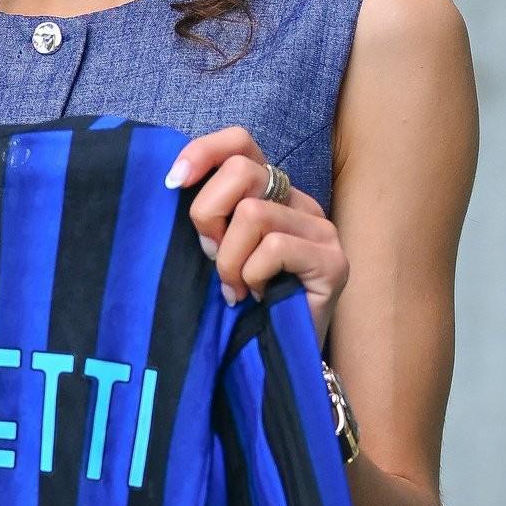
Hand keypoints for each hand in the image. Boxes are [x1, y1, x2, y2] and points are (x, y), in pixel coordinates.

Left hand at [166, 127, 348, 343]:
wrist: (276, 362)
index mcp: (270, 193)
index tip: (172, 183)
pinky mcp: (333, 261)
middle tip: (208, 256)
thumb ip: (204, 217)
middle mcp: (300, 202)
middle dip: (208, 214)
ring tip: (235, 288)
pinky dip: (252, 276)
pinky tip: (257, 298)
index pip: (240, 143)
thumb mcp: (212, 251)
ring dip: (229, 259)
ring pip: (254, 214)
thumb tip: (171, 183)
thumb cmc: (238, 306)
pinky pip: (274, 247)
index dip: (203, 152)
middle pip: (242, 172)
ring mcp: (321, 230)